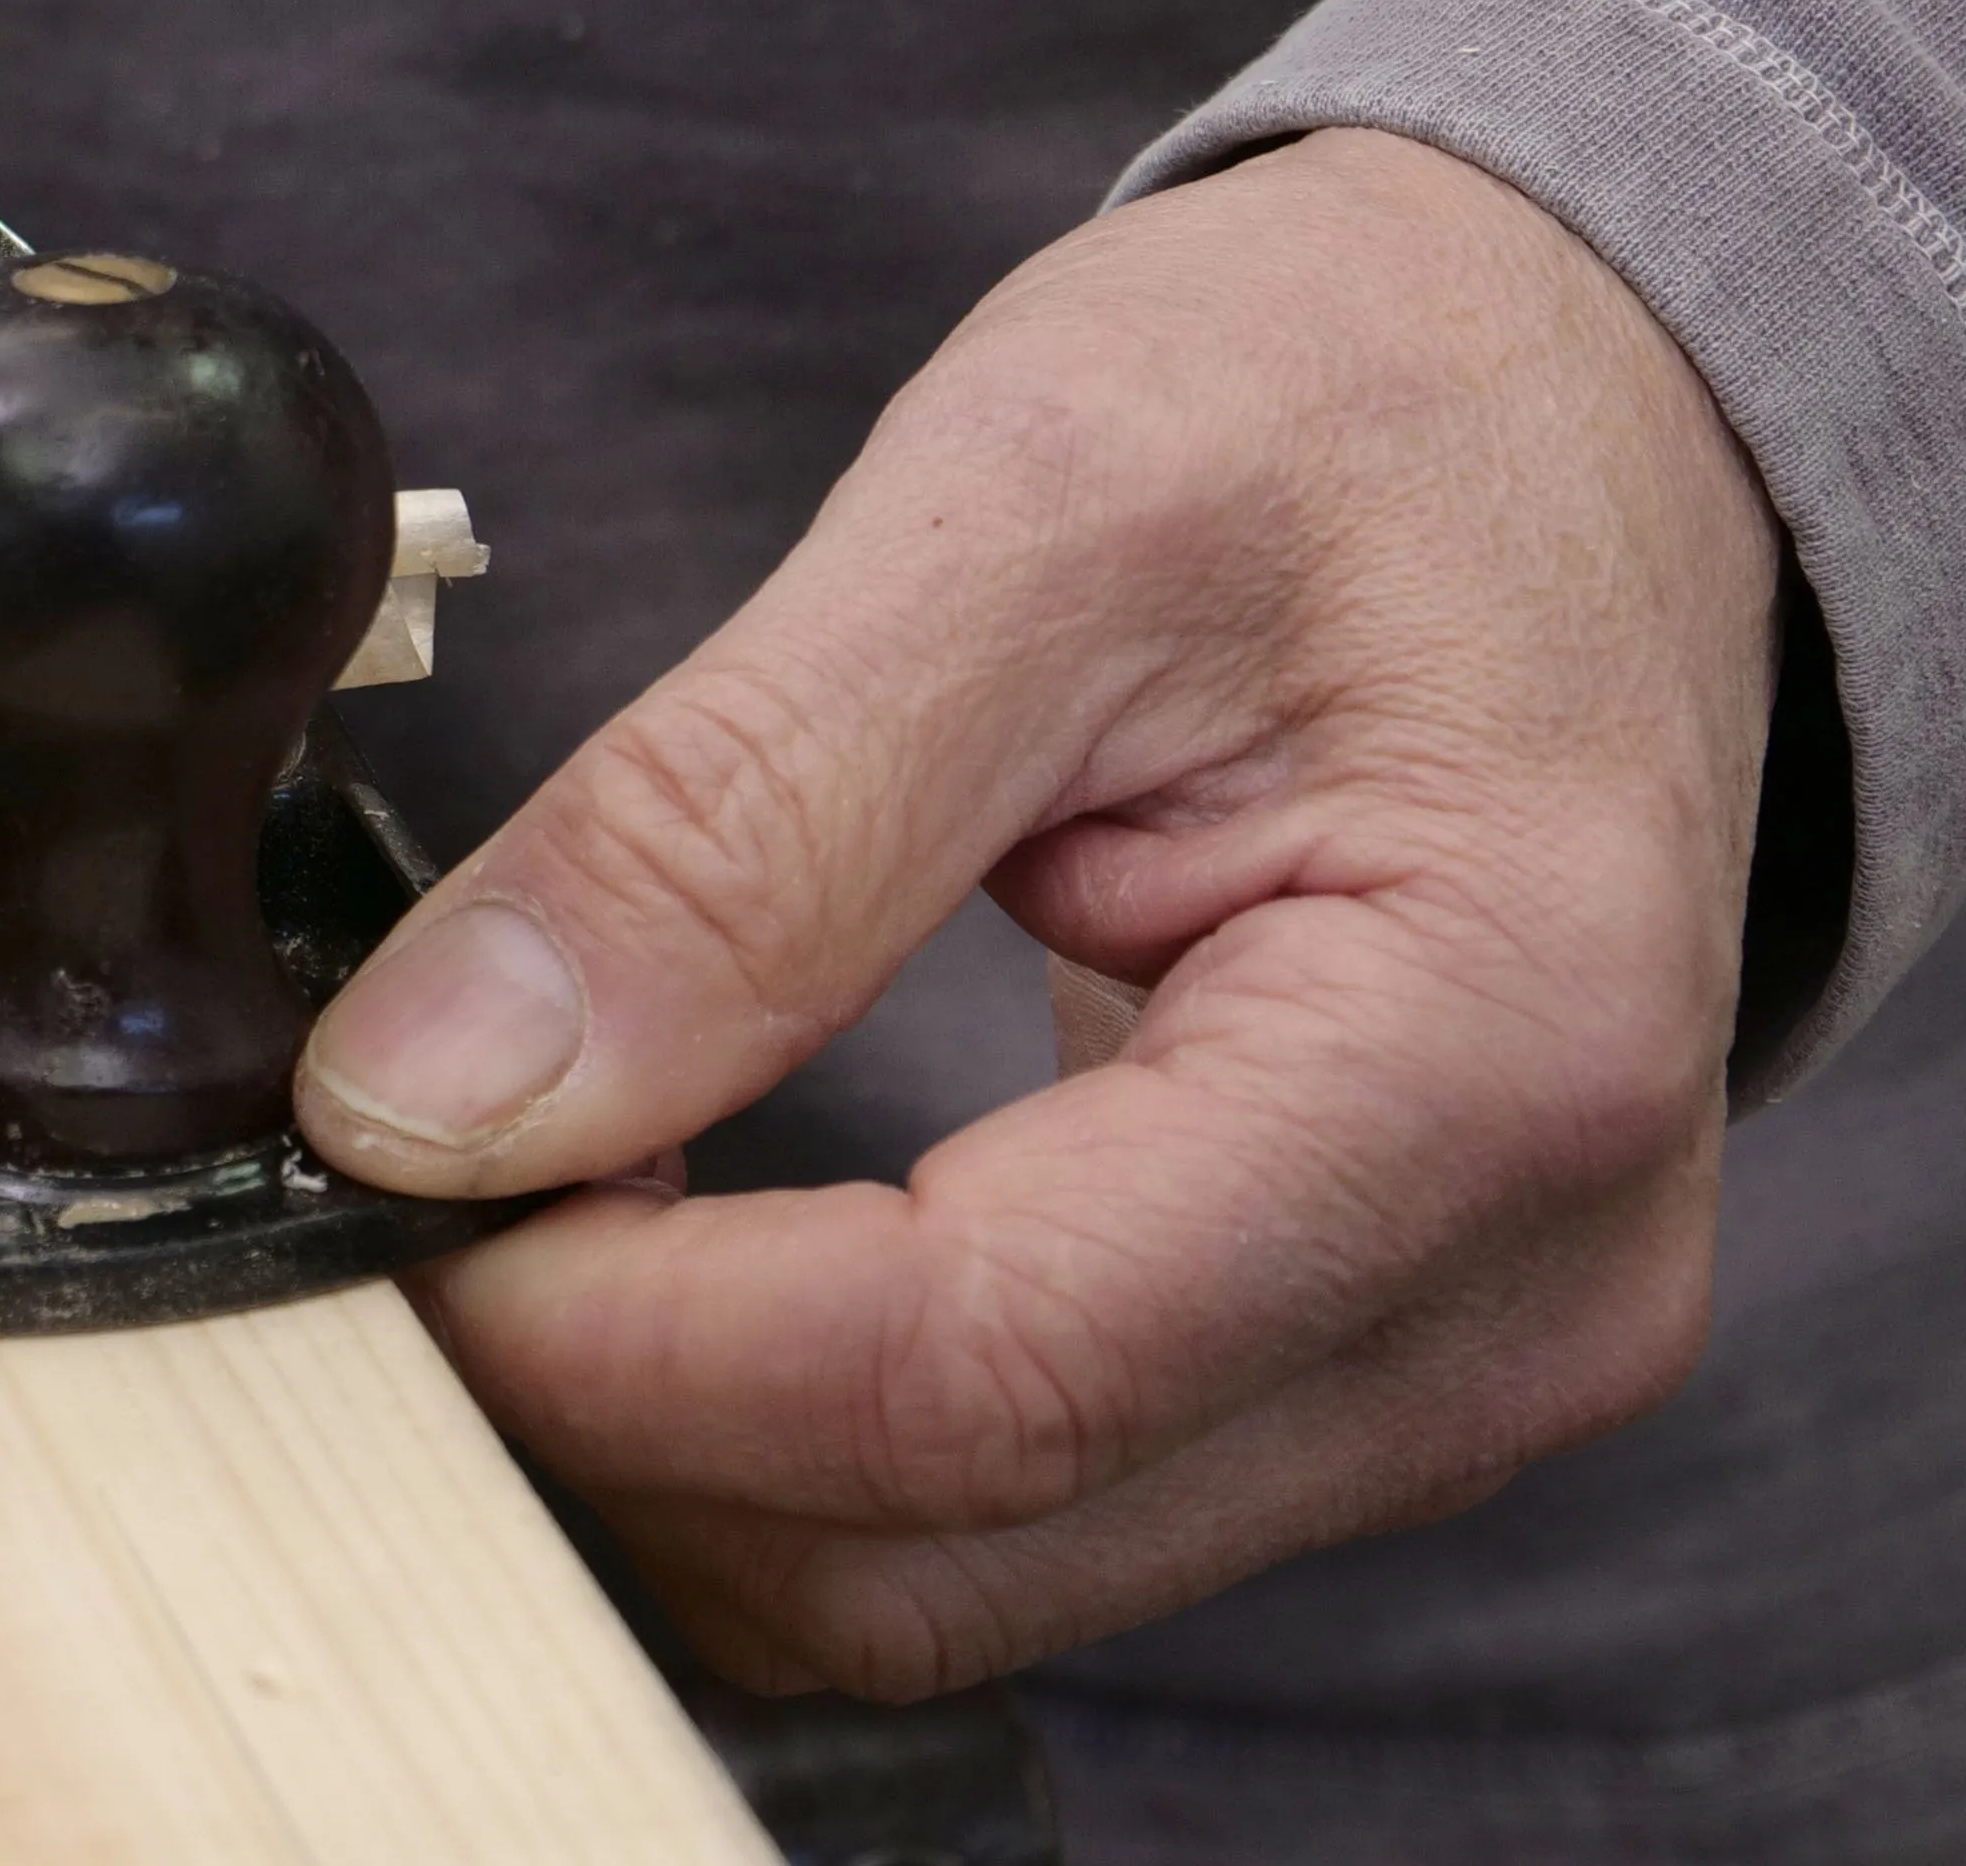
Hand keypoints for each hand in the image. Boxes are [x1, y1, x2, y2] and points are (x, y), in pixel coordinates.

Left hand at [295, 128, 1775, 1695]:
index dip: (620, 1337)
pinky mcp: (1354, 1378)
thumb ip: (733, 815)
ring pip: (956, 1575)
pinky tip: (676, 1215)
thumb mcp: (1028, 500)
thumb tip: (433, 1097)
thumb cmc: (1360, 391)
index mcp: (1495, 1065)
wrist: (1586, 393)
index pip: (975, 1371)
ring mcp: (1450, 1375)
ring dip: (685, 1433)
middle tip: (404, 1165)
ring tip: (529, 1162)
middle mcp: (1516, 1304)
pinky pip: (1011, 1505)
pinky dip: (788, 1409)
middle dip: (621, 1413)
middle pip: (951, 1543)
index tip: (379, 1180)